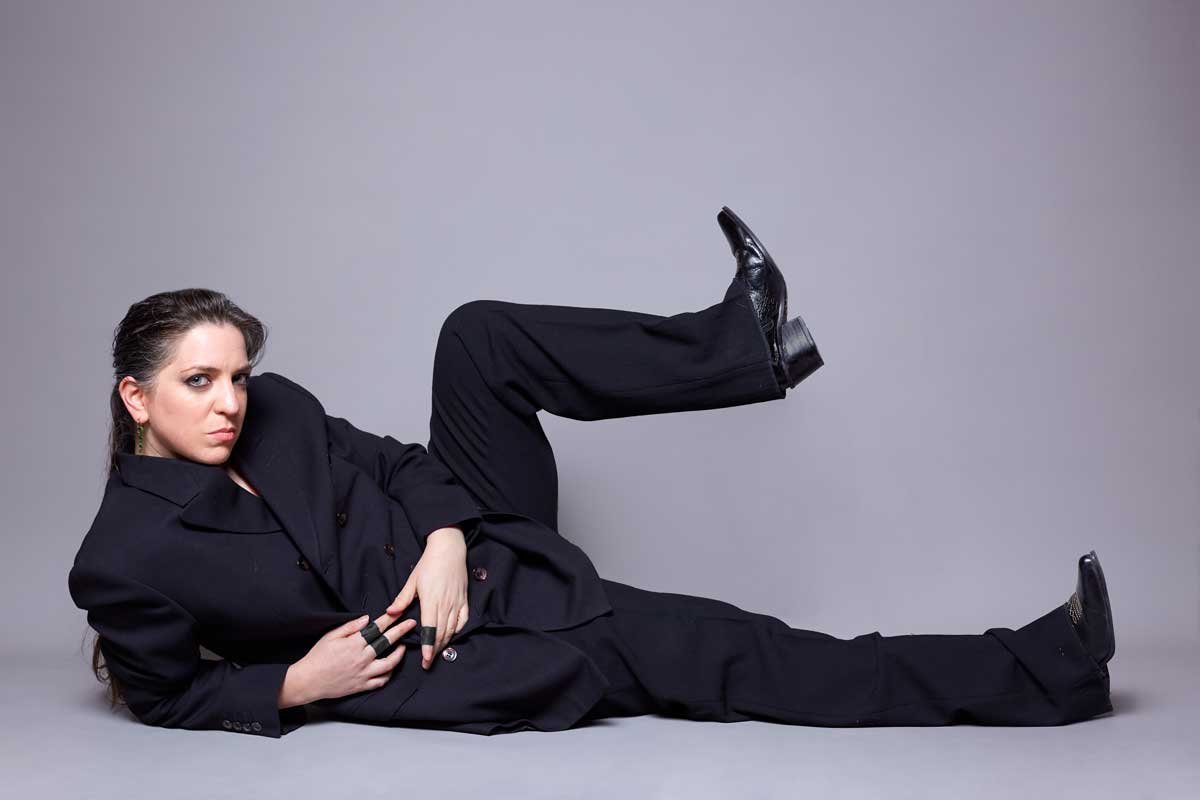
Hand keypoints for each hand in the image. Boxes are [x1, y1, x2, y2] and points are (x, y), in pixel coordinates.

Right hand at [295, 613, 417, 701]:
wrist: (308, 681)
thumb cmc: (317, 657)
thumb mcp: (330, 636)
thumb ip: (350, 627)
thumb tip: (367, 618)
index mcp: (354, 643)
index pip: (377, 627)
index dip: (391, 619)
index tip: (401, 613)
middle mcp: (362, 658)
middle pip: (387, 642)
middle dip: (402, 631)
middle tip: (412, 624)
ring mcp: (363, 673)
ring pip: (389, 664)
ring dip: (399, 654)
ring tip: (404, 647)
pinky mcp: (362, 686)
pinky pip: (381, 681)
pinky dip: (389, 674)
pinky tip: (391, 668)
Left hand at [385, 527, 468, 669]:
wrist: (449, 549)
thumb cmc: (429, 564)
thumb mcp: (412, 581)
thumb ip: (402, 599)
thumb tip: (390, 613)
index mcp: (431, 601)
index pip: (430, 630)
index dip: (428, 647)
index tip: (426, 660)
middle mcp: (446, 604)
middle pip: (442, 633)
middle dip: (436, 650)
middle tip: (429, 663)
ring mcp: (457, 602)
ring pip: (452, 629)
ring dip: (445, 642)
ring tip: (438, 652)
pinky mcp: (464, 599)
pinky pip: (463, 620)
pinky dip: (458, 630)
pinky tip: (452, 635)